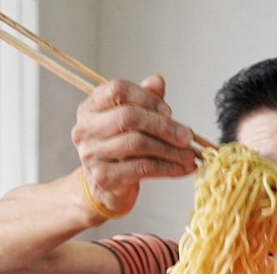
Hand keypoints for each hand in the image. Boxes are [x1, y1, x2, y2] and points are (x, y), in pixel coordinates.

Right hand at [73, 74, 197, 216]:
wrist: (105, 188)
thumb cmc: (120, 150)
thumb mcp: (132, 121)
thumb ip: (144, 98)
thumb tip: (157, 81)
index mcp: (91, 108)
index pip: (117, 90)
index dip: (147, 98)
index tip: (168, 111)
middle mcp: (85, 129)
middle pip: (127, 117)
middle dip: (163, 126)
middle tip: (187, 136)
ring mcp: (92, 154)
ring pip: (137, 144)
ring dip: (170, 150)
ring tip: (190, 155)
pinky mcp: (104, 178)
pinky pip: (142, 168)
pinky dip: (168, 168)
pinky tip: (183, 169)